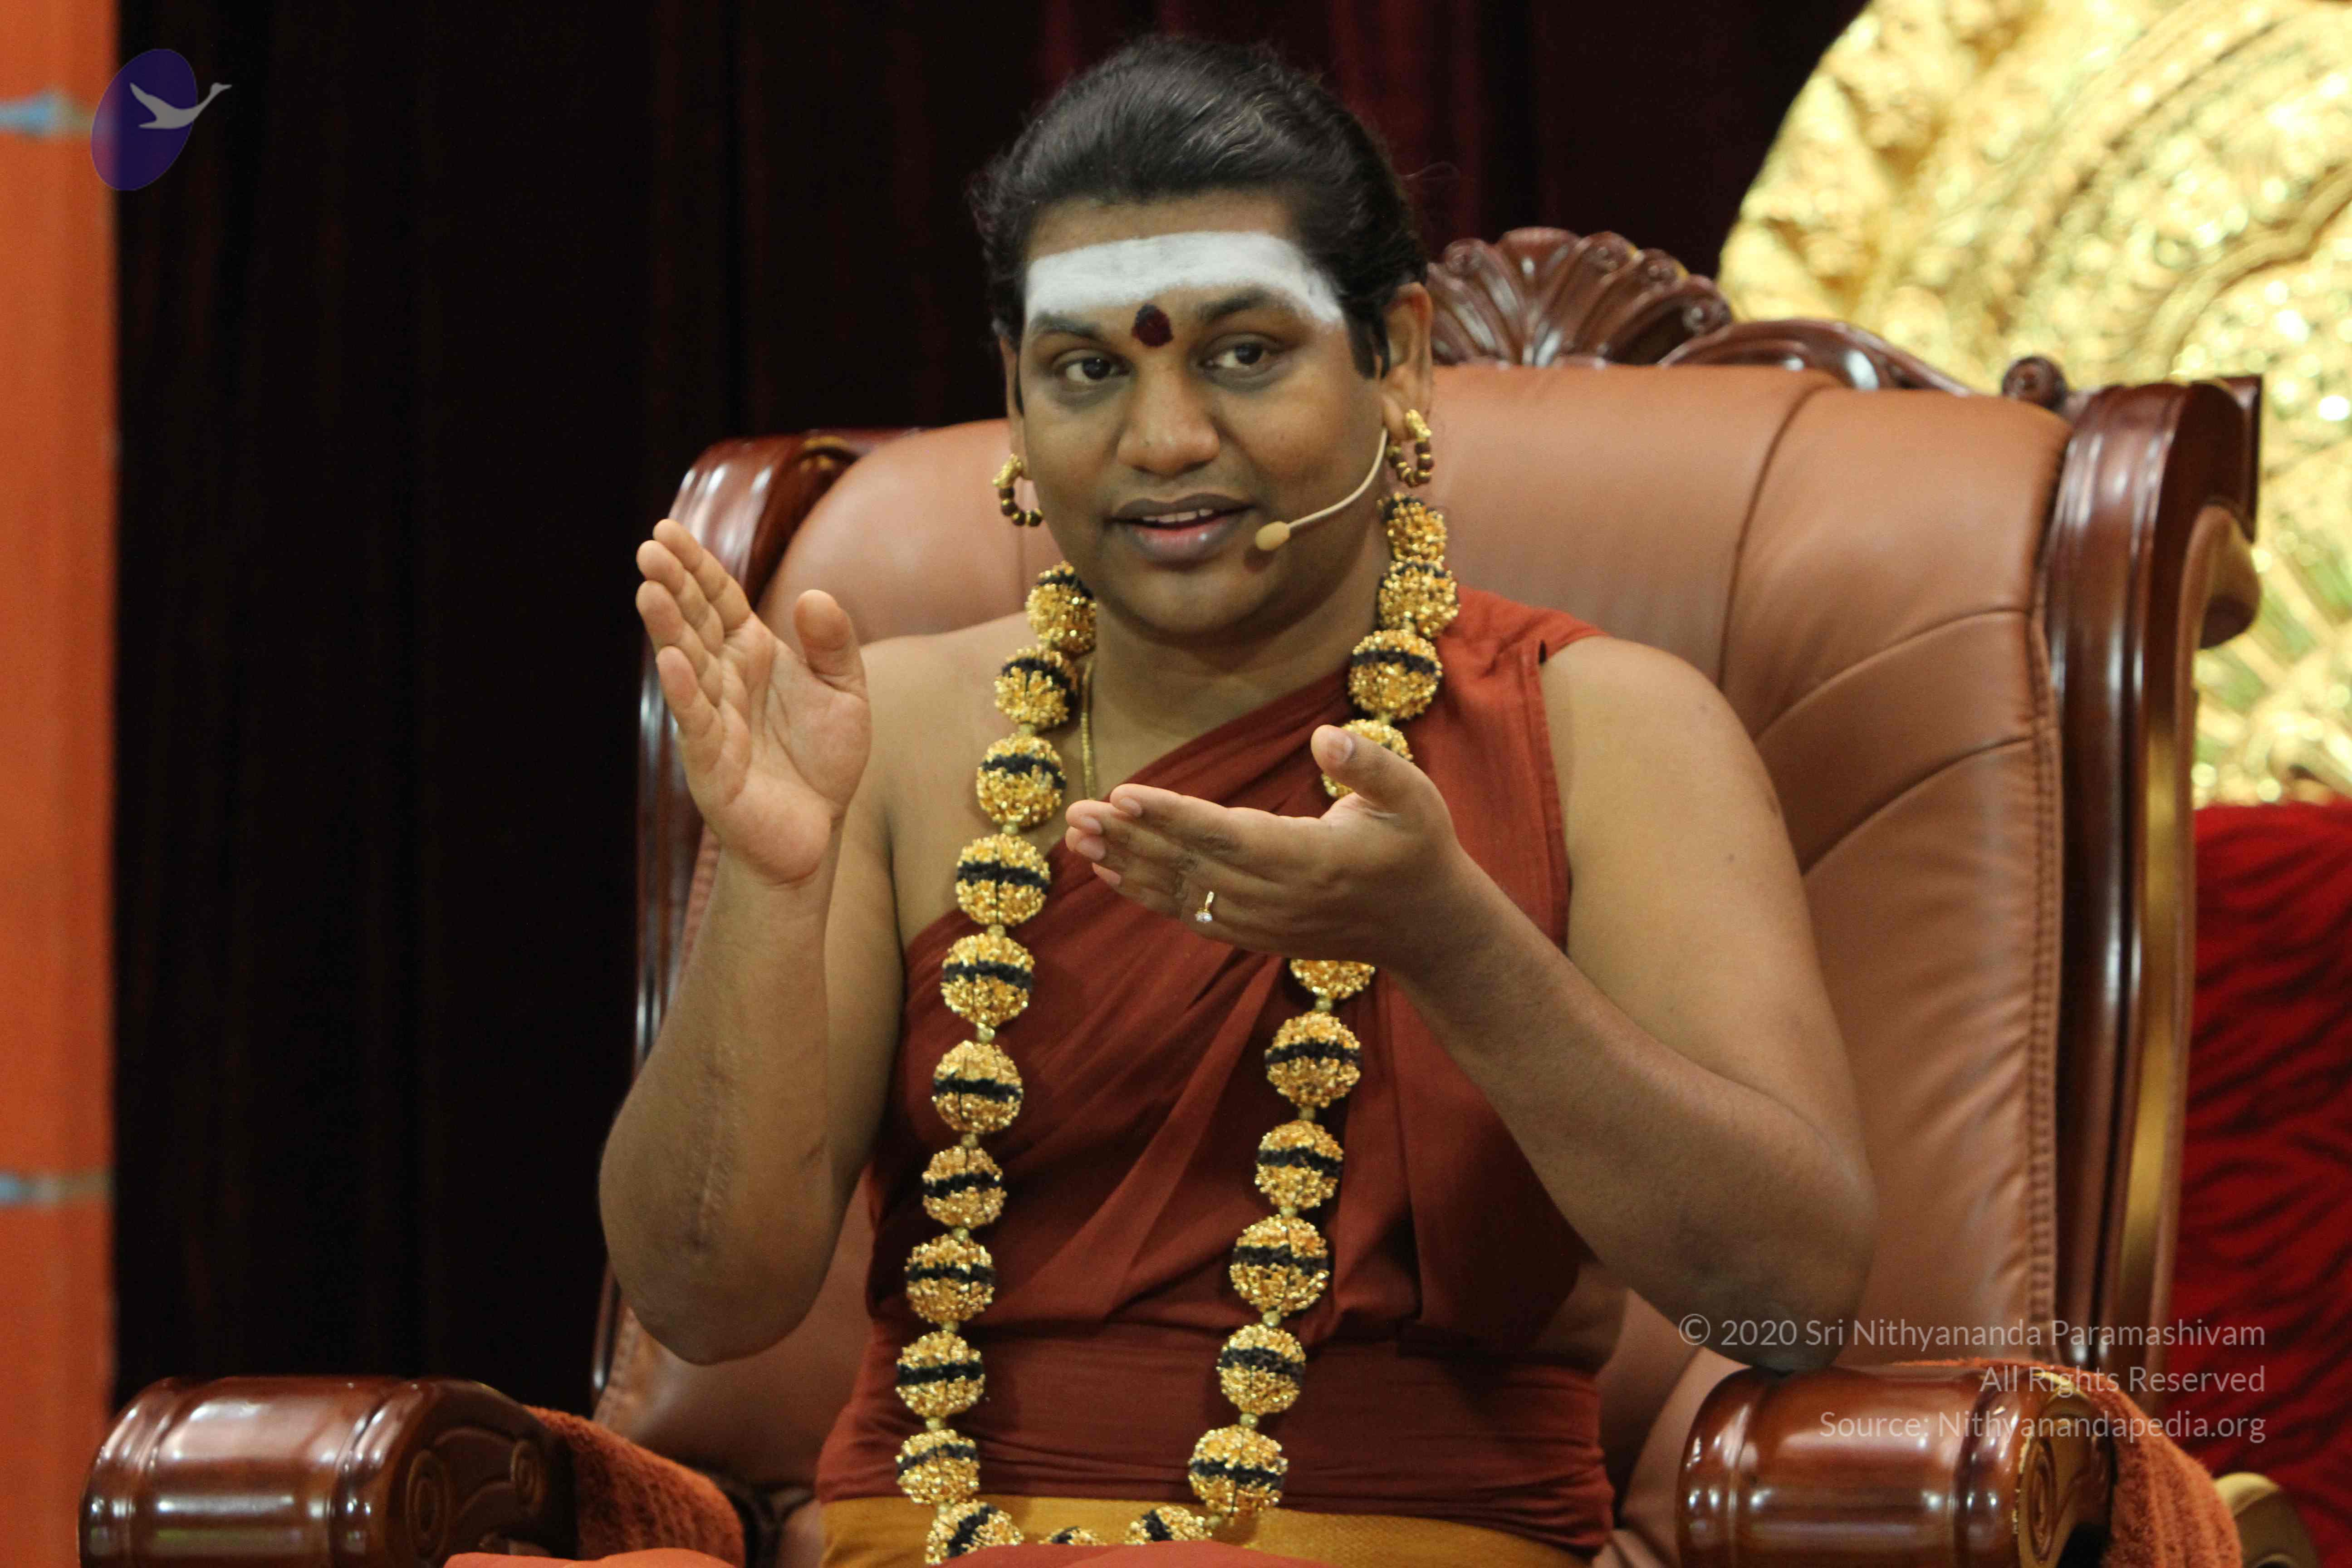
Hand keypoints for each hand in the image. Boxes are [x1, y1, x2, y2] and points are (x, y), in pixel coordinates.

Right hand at [634, 517, 869, 889]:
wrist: (818, 829)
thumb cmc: (823, 757)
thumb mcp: (845, 690)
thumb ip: (834, 643)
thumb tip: (813, 594)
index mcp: (752, 653)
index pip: (718, 599)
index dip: (696, 566)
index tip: (668, 531)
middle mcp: (724, 678)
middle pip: (695, 623)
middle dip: (673, 585)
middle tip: (649, 549)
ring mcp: (713, 718)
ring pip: (686, 665)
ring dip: (668, 630)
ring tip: (649, 591)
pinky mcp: (713, 762)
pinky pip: (697, 721)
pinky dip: (684, 692)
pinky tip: (671, 662)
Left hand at [1062, 724, 1472, 974]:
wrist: (1425, 926)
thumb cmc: (1417, 846)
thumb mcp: (1413, 796)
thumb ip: (1370, 764)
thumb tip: (1324, 736)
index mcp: (1314, 858)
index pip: (1228, 834)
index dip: (1173, 816)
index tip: (1124, 794)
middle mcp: (1280, 896)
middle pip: (1191, 865)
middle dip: (1131, 838)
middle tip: (1077, 813)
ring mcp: (1264, 921)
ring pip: (1181, 892)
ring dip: (1127, 865)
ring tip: (1077, 837)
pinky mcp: (1255, 933)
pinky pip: (1190, 913)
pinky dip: (1147, 894)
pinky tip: (1110, 872)